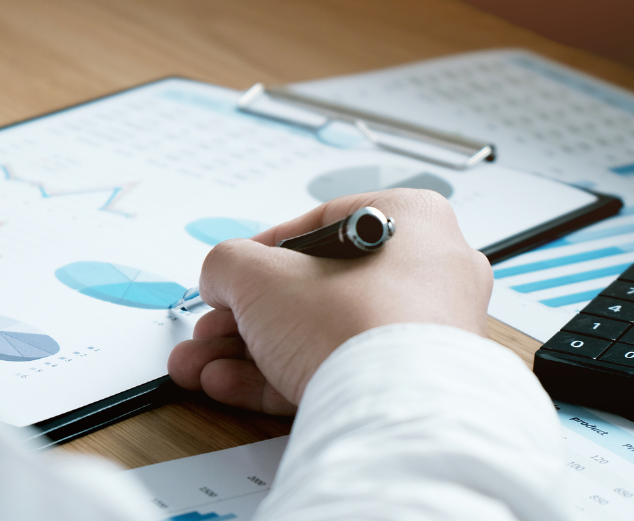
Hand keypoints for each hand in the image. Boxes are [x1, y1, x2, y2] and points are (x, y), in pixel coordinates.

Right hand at [167, 190, 491, 414]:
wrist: (392, 411)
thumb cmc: (354, 325)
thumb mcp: (260, 274)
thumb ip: (228, 264)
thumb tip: (220, 276)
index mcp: (409, 222)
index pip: (320, 228)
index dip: (260, 255)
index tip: (232, 276)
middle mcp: (429, 275)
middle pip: (314, 291)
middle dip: (245, 316)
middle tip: (213, 329)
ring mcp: (426, 335)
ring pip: (320, 336)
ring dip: (250, 353)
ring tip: (204, 366)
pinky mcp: (411, 386)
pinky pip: (339, 371)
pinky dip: (281, 377)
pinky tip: (232, 385)